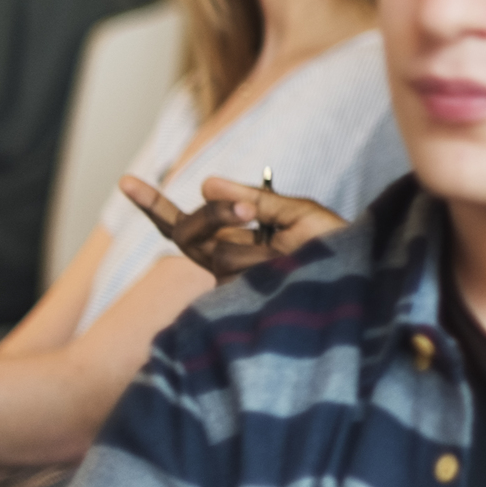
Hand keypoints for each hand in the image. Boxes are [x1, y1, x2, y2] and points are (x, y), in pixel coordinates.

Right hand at [120, 173, 348, 281]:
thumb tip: (206, 184)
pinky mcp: (239, 306)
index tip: (125, 180)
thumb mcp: (300, 213)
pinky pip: (236, 275)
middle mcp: (225, 263)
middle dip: (213, 216)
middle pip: (189, 233)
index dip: (154, 206)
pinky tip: (283, 270)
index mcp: (233, 240)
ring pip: (218, 253)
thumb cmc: (334, 248)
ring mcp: (230, 286)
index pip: (186, 225)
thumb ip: (255, 200)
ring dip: (253, 245)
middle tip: (249, 211)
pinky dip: (261, 264)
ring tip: (287, 250)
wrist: (361, 282)